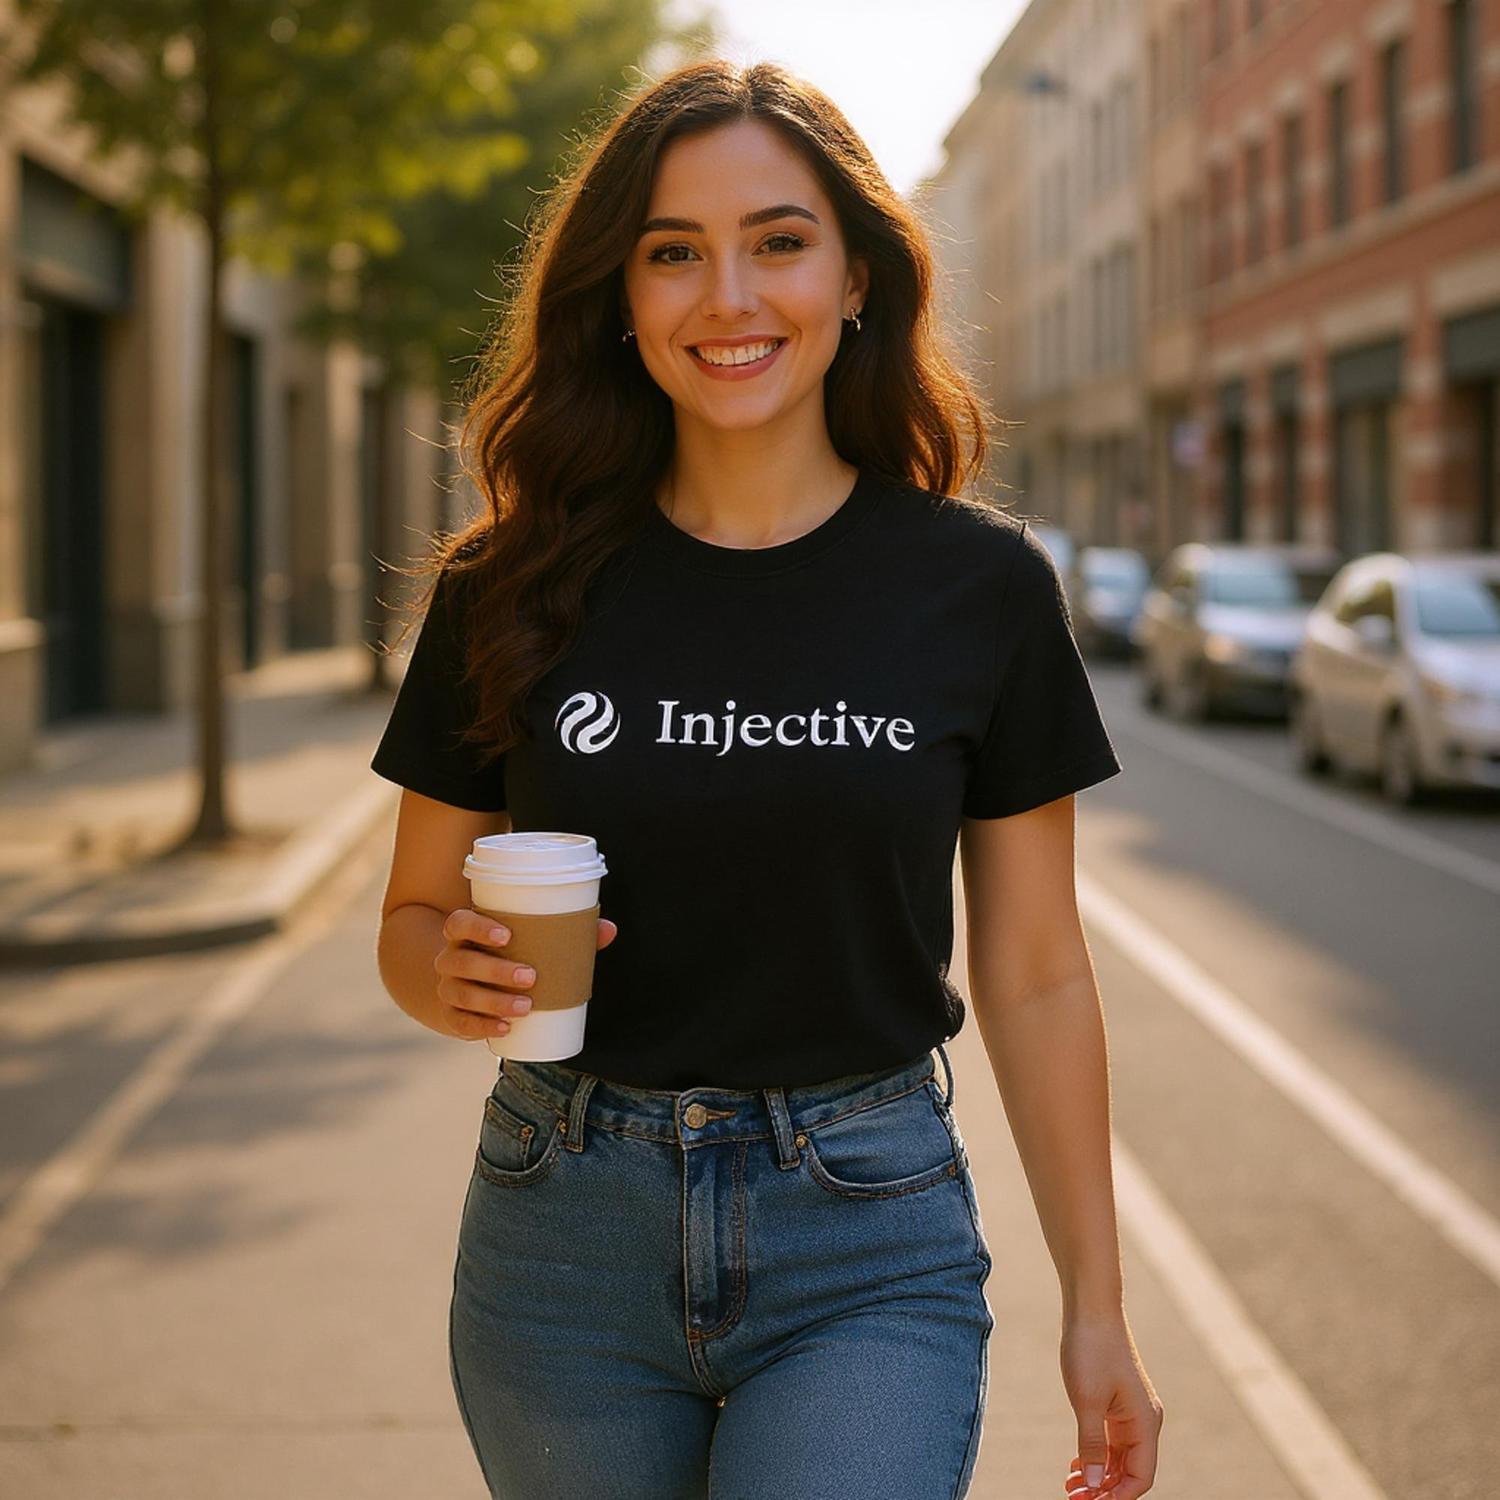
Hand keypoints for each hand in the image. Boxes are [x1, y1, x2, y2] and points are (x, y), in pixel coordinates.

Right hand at [432, 906, 617, 1042]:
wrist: (467, 982)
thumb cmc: (506, 953)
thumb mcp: (528, 939)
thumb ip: (567, 932)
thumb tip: (608, 929)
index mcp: (464, 933)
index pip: (459, 922)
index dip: (478, 928)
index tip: (507, 936)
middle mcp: (450, 959)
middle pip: (461, 962)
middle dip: (496, 970)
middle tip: (531, 976)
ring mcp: (447, 989)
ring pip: (462, 994)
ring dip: (494, 1001)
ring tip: (527, 1006)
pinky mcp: (452, 1016)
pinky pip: (461, 1023)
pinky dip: (483, 1026)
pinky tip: (506, 1028)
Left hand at [1061, 1311, 1162, 1499]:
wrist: (1091, 1307)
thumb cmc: (1091, 1348)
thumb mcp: (1087, 1401)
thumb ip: (1092, 1445)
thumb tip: (1096, 1484)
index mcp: (1145, 1423)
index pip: (1140, 1477)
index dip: (1117, 1496)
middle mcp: (1143, 1420)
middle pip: (1129, 1471)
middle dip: (1104, 1489)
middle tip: (1072, 1497)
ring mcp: (1130, 1411)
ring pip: (1119, 1457)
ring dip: (1098, 1475)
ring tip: (1070, 1486)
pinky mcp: (1116, 1401)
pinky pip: (1111, 1440)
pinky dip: (1096, 1455)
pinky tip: (1076, 1465)